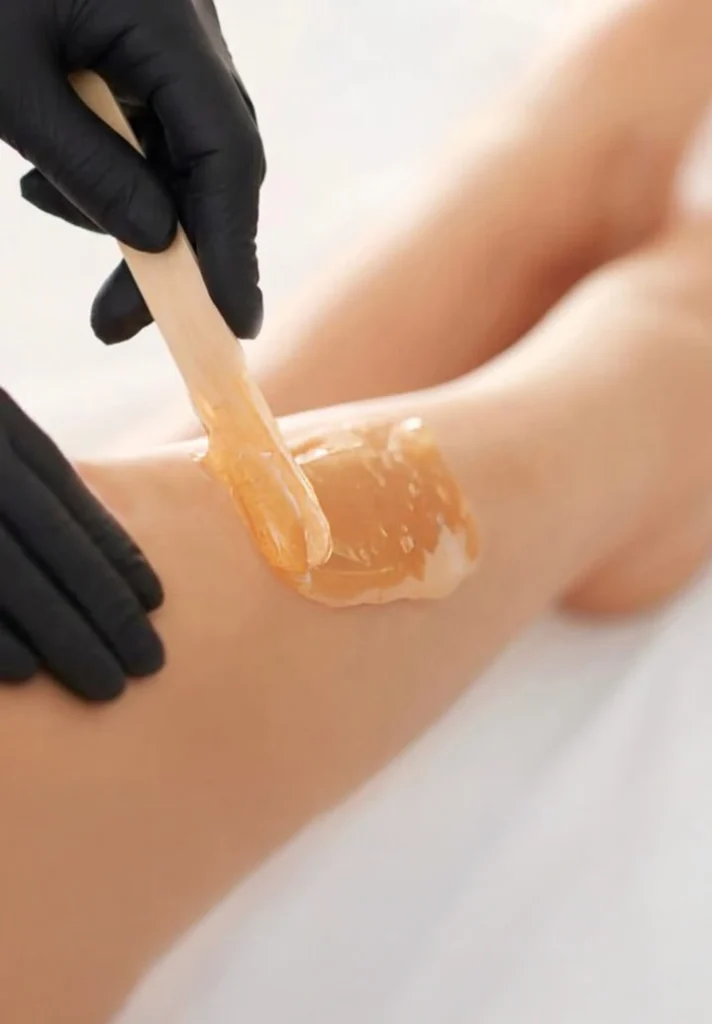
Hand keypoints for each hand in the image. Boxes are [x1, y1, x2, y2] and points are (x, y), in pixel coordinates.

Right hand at [0, 391, 163, 699]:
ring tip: (105, 684)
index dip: (111, 552)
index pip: (64, 497)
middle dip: (101, 608)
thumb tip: (91, 549)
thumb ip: (19, 471)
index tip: (152, 603)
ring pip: (6, 576)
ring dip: (61, 633)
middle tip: (146, 665)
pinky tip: (23, 673)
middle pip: (47, 543)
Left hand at [1, 0, 263, 342]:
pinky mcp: (146, 53)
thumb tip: (157, 243)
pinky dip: (111, 172)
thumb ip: (88, 168)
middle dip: (174, 251)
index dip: (232, 246)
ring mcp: (172, 42)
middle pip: (213, 165)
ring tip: (39, 199)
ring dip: (129, 209)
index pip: (226, 152)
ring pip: (180, 156)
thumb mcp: (10, 84)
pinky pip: (150, 132)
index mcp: (170, 24)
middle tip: (118, 324)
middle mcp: (190, 34)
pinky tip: (47, 176)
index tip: (231, 321)